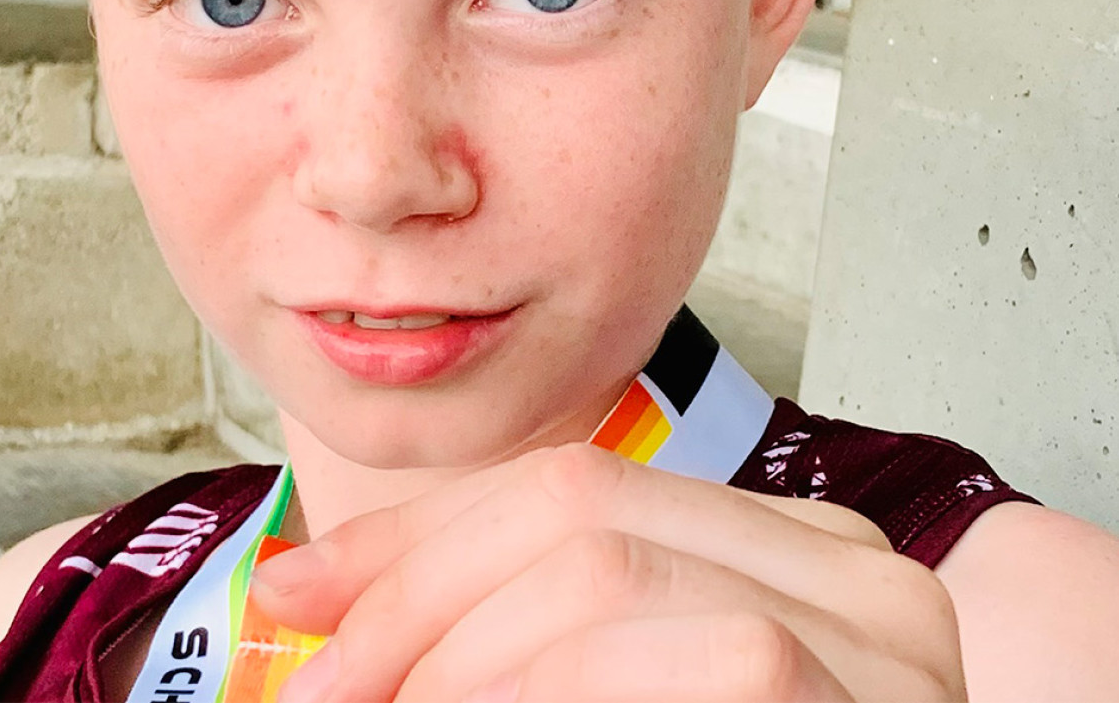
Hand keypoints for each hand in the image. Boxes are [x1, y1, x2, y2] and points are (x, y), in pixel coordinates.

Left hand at [251, 444, 965, 701]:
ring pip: (607, 577)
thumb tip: (297, 594)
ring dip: (466, 662)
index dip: (411, 542)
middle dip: (418, 598)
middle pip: (574, 511)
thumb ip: (493, 641)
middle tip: (325, 697)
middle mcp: (847, 570)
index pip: (560, 488)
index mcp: (776, 549)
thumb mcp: (583, 686)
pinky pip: (715, 665)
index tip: (292, 602)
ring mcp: (879, 643)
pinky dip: (549, 697)